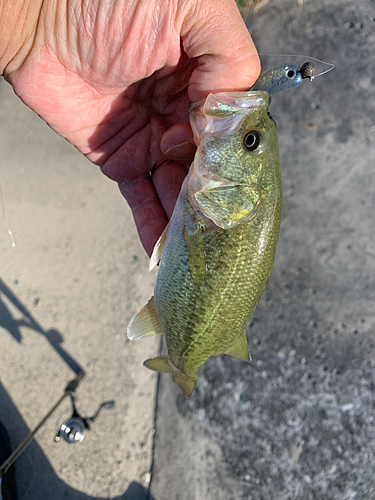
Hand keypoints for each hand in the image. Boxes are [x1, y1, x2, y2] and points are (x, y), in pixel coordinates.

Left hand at [2, 0, 259, 254]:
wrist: (38, 17)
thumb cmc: (108, 0)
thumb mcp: (190, 8)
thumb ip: (228, 57)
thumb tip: (227, 116)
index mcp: (206, 80)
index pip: (233, 131)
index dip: (234, 159)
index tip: (233, 184)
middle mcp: (183, 113)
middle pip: (209, 168)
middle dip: (214, 199)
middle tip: (219, 229)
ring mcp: (153, 140)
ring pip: (180, 189)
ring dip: (190, 220)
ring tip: (200, 247)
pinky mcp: (121, 160)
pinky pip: (143, 198)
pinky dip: (156, 225)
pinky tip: (168, 250)